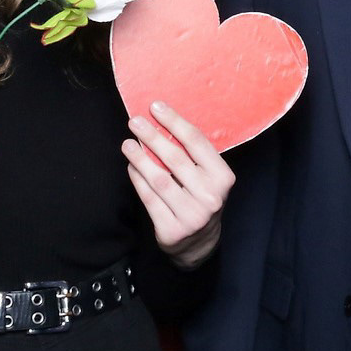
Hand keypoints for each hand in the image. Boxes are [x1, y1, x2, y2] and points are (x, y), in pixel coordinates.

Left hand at [123, 101, 233, 268]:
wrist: (200, 244)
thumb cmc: (201, 199)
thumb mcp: (208, 178)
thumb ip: (192, 156)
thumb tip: (162, 123)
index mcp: (223, 178)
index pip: (196, 143)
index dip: (174, 122)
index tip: (156, 107)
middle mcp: (210, 197)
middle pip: (175, 159)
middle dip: (152, 137)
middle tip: (135, 122)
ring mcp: (191, 216)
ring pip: (159, 179)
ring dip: (140, 158)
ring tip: (128, 144)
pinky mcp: (171, 230)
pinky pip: (149, 199)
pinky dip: (137, 180)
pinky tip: (131, 166)